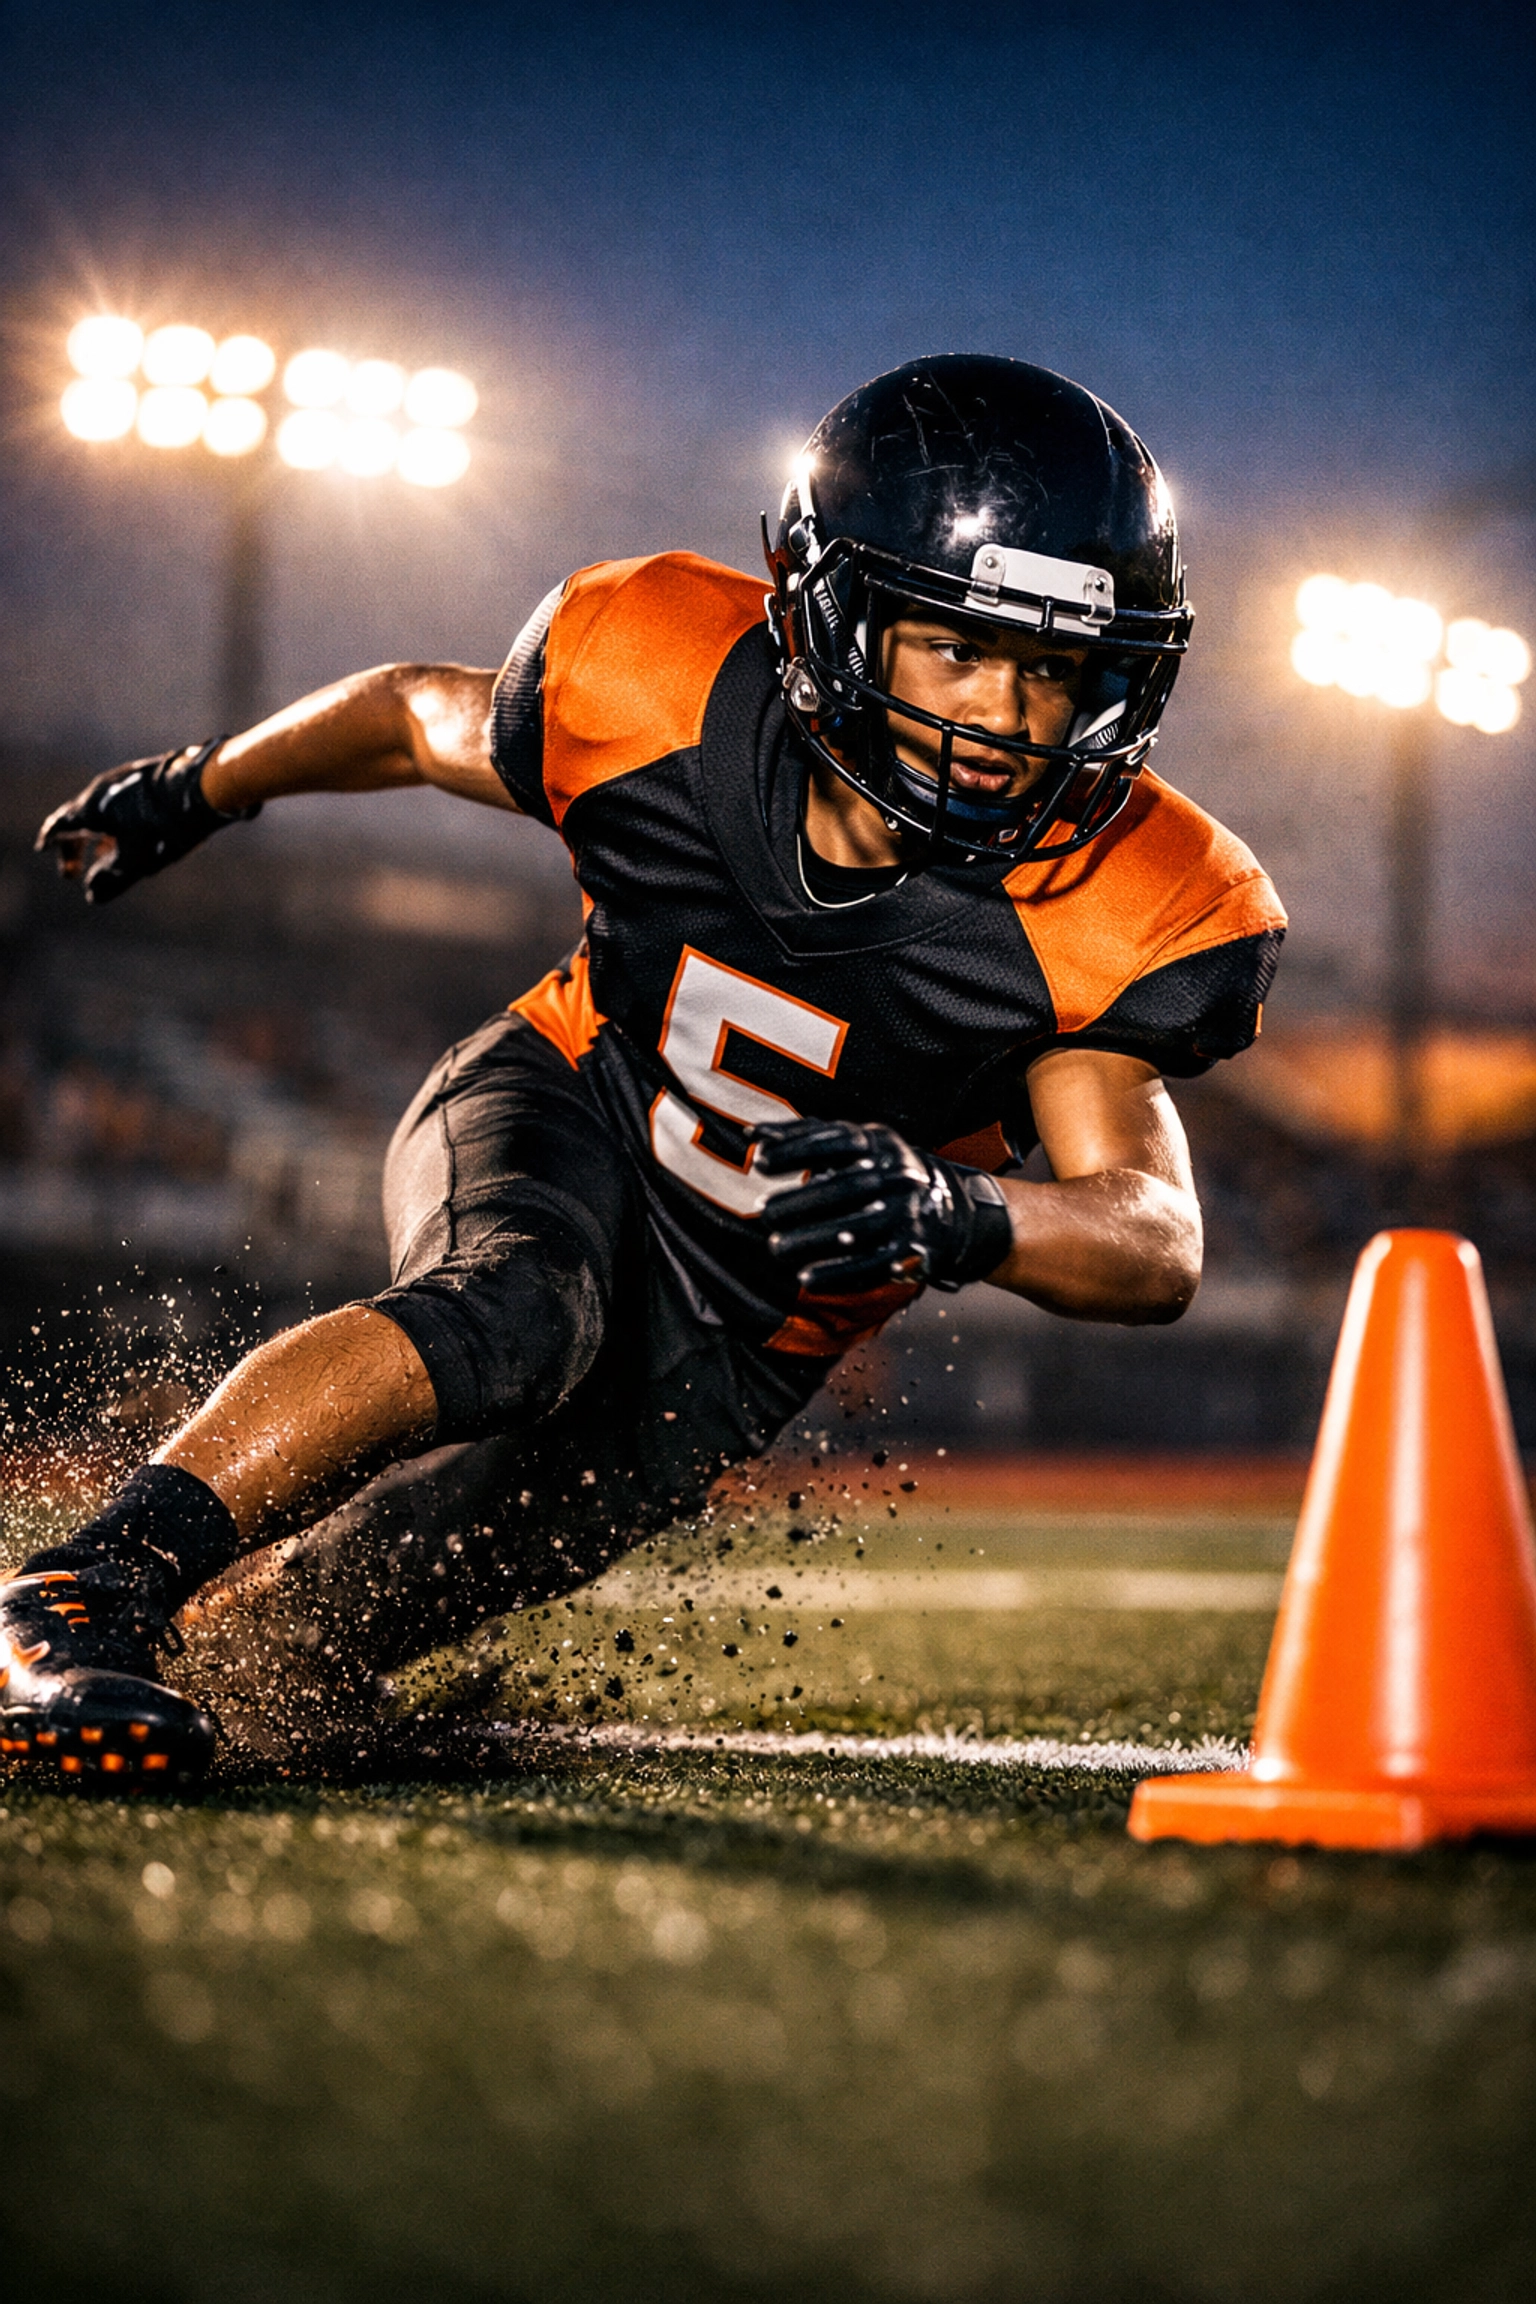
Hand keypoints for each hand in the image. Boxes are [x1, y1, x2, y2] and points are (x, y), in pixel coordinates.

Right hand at [35, 738, 257, 904]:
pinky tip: (134, 838)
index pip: (60, 824)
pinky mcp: (148, 778)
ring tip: (104, 858)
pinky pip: (123, 804)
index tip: (43, 849)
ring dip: (97, 838)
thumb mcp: (135, 862)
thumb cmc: (164, 828)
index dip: (51, 840)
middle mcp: (103, 788)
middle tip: (73, 871)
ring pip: (103, 812)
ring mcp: (126, 779)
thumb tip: (92, 895)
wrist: (201, 789)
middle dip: (74, 848)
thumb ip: (111, 880)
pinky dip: (117, 825)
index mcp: (91, 806)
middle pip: (79, 819)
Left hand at [751, 1116, 1013, 1295]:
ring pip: (856, 1230)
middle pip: (845, 1189)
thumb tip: (751, 1134)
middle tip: (765, 1213)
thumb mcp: (851, 1145)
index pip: (836, 1141)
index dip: (796, 1150)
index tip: (760, 1162)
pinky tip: (804, 1278)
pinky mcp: (911, 1250)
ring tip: (775, 1247)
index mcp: (880, 1144)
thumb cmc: (878, 1170)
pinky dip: (836, 1275)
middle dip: (800, 1202)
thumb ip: (803, 1136)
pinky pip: (871, 1266)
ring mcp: (906, 1214)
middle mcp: (898, 1176)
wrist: (943, 1208)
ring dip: (812, 1241)